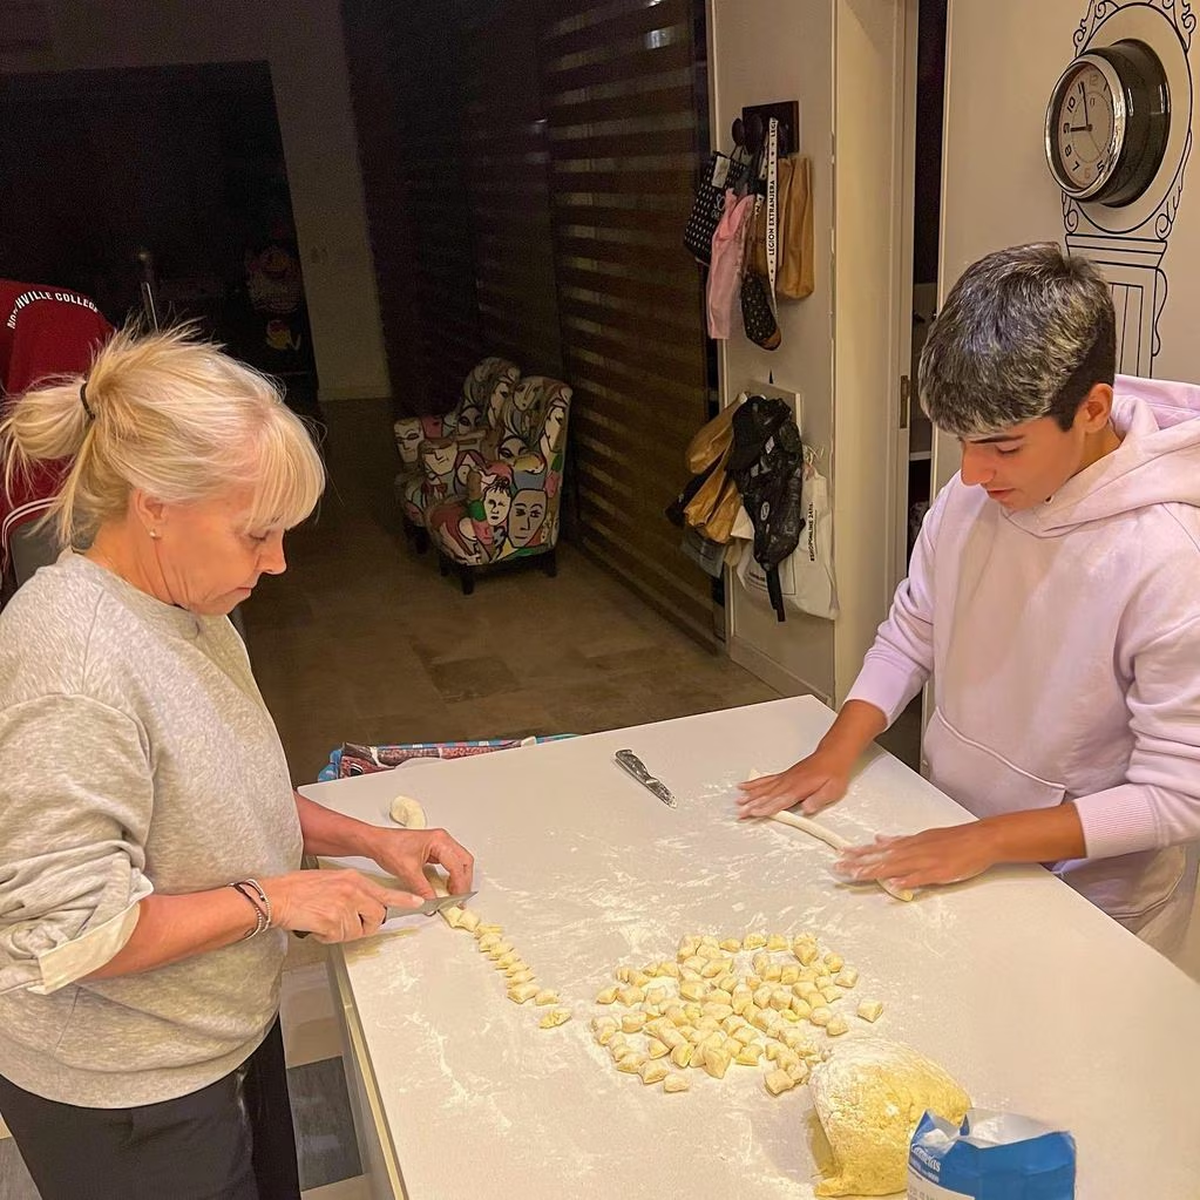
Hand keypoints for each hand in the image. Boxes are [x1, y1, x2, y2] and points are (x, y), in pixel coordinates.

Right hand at [263, 869, 423, 942]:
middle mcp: (352, 891)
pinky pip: (339, 938)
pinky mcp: (333, 922)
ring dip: (342, 932)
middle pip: (377, 917)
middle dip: (366, 926)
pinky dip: (328, 937)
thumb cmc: (298, 888)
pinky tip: (317, 925)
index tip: (419, 902)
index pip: (385, 892)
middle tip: (348, 925)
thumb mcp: (331, 880)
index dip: (404, 900)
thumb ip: (351, 891)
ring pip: (356, 931)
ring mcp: (344, 907)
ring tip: (324, 920)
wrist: (276, 895)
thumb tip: (363, 906)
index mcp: (353, 879)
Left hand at [361, 826, 474, 899]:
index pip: (457, 865)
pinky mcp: (434, 850)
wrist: (376, 842)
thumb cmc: (389, 848)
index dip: (459, 885)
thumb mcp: (408, 872)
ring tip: (454, 895)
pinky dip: (452, 875)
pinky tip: (447, 886)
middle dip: (464, 881)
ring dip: (459, 878)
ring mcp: (439, 844)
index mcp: (439, 841)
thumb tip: (433, 903)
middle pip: (464, 861)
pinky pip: (450, 863)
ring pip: (459, 861)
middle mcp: (442, 840)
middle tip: (460, 899)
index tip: (457, 900)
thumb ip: (423, 889)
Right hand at [735, 749, 852, 818]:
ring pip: (764, 788)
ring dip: (750, 795)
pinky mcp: (783, 776)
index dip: (767, 807)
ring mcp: (784, 778)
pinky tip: (744, 786)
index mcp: (800, 787)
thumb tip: (807, 809)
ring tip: (738, 802)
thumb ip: (819, 799)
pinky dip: (754, 784)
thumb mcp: (833, 789)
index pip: (780, 800)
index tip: (755, 812)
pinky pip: (765, 780)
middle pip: (767, 795)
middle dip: (752, 804)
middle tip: (740, 812)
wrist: (832, 756)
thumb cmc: (833, 773)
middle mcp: (789, 782)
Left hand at [833, 823, 998, 889]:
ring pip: (895, 866)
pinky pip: (920, 877)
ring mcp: (925, 860)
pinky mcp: (939, 871)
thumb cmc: (953, 839)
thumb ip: (900, 840)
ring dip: (875, 871)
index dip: (858, 852)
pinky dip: (906, 880)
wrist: (980, 839)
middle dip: (858, 863)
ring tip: (856, 875)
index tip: (841, 854)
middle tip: (838, 867)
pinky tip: (893, 884)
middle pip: (881, 857)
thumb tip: (879, 839)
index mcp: (908, 843)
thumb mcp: (922, 836)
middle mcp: (913, 850)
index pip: (878, 848)